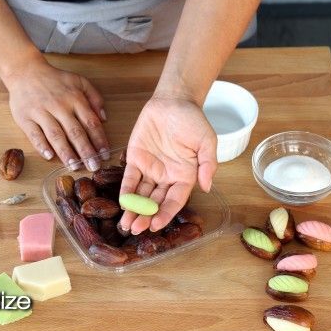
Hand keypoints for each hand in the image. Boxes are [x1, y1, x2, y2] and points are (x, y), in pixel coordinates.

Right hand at [5, 55, 108, 170]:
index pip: (90, 122)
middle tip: (94, 166)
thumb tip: (104, 118)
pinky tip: (50, 156)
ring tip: (74, 166)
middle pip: (75, 132)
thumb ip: (94, 97)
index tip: (105, 154)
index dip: (99, 140)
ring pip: (56, 135)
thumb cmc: (55, 80)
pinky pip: (34, 134)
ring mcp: (41, 112)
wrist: (25, 71)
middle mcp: (59, 106)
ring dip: (66, 152)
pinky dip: (42, 146)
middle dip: (86, 151)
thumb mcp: (79, 81)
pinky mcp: (25, 117)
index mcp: (75, 98)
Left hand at [118, 96, 216, 233]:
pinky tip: (122, 203)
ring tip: (126, 225)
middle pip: (155, 202)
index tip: (156, 226)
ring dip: (134, 210)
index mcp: (185, 176)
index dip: (165, 214)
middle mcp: (167, 177)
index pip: (174, 201)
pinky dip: (126, 191)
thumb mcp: (207, 141)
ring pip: (141, 194)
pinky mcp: (135, 159)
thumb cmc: (193, 120)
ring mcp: (150, 169)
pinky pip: (129, 178)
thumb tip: (206, 187)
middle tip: (136, 230)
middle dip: (146, 217)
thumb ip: (208, 164)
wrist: (174, 100)